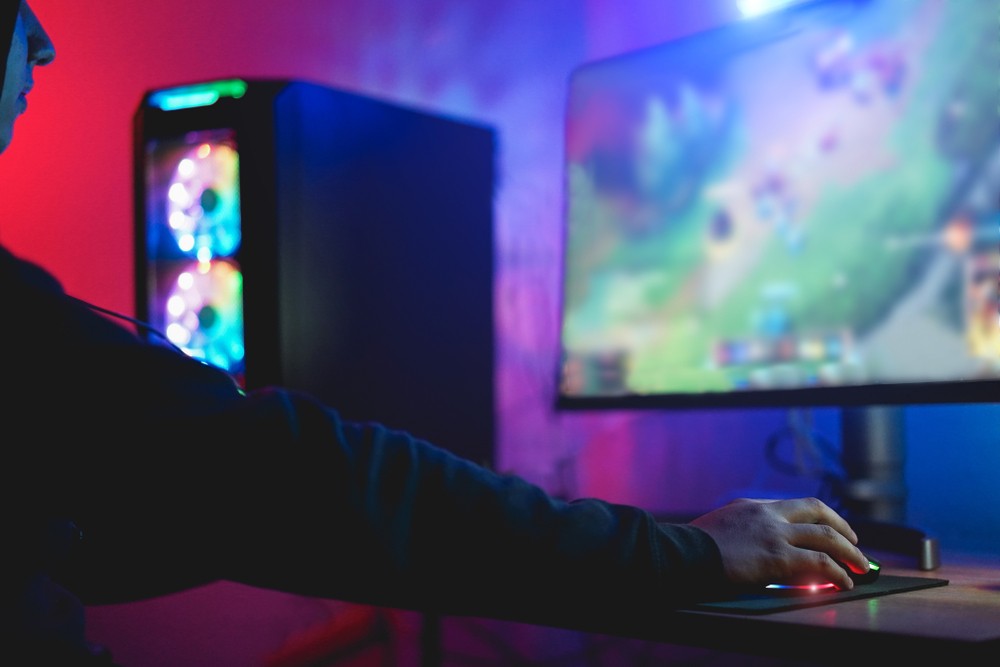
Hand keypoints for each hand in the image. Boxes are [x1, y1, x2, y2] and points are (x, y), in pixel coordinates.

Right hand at [690, 497, 869, 590]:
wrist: (682, 553)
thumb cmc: (693, 548)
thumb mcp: (721, 528)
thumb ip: (743, 532)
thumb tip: (757, 551)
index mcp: (753, 506)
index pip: (796, 506)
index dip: (820, 517)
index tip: (831, 528)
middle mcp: (768, 514)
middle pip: (818, 512)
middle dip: (843, 528)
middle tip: (856, 544)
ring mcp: (774, 533)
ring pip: (826, 537)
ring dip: (850, 553)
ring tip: (861, 567)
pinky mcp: (776, 557)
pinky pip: (819, 563)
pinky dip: (837, 573)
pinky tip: (844, 583)